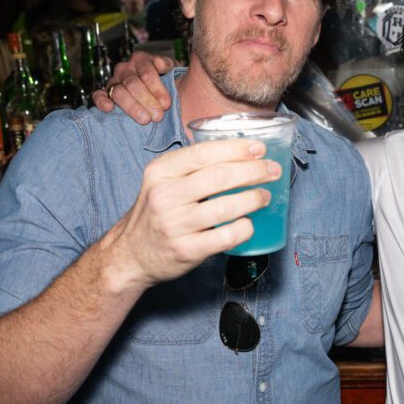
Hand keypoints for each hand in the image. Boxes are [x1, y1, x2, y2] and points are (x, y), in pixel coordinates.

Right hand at [91, 51, 175, 123]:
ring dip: (132, 107)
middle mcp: (125, 68)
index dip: (157, 89)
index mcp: (141, 59)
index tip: (166, 104)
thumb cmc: (167, 81)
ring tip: (145, 119)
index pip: (147, 72)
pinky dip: (102, 101)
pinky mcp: (105, 93)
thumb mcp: (173, 70)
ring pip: (119, 92)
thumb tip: (159, 63)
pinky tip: (110, 108)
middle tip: (158, 116)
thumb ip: (169, 65)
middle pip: (133, 84)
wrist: (160, 93)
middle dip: (147, 101)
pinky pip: (98, 95)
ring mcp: (114, 80)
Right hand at [105, 138, 281, 289]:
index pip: (203, 153)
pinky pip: (224, 237)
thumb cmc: (156, 214)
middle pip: (219, 177)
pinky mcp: (185, 250)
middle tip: (272, 171)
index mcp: (160, 172)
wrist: (131, 254)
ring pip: (224, 207)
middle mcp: (165, 196)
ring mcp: (174, 225)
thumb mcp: (162, 182)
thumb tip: (239, 153)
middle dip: (253, 171)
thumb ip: (191, 167)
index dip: (236, 149)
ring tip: (265, 196)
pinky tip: (250, 224)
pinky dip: (243, 229)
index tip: (260, 149)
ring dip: (253, 199)